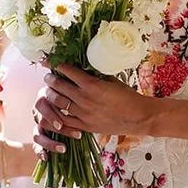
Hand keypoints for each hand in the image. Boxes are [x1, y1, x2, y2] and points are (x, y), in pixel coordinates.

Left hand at [32, 64, 154, 154]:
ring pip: (59, 103)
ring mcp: (83, 114)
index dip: (55, 65)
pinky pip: (65, 121)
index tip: (48, 61)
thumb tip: (80, 67)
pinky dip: (57, 114)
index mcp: (92, 84)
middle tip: (48, 76)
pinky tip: (55, 110)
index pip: (67, 71)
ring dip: (51, 95)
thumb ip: (94, 75)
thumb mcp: (111, 80)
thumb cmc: (127, 96)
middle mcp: (84, 99)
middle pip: (59, 86)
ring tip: (49, 91)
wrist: (139, 117)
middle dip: (50, 79)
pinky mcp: (85, 126)